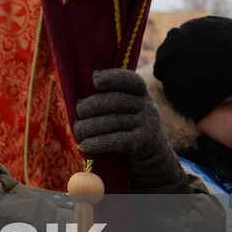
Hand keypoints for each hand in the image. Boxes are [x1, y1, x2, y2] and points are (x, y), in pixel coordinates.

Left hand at [73, 69, 183, 189]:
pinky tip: (86, 145)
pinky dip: (98, 143)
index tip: (95, 79)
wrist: (153, 154)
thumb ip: (109, 99)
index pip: (129, 79)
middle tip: (78, 112)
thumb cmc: (129, 126)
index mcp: (140, 92)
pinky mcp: (144, 142)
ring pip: (112, 122)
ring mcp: (147, 123)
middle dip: (92, 106)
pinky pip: (117, 141)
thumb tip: (79, 102)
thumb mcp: (126, 108)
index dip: (112, 77)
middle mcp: (147, 105)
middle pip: (115, 100)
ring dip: (90, 127)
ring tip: (78, 131)